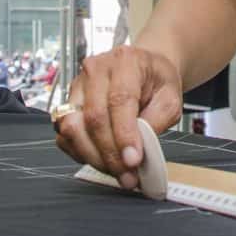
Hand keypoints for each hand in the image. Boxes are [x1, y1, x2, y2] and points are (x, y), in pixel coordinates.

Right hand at [53, 45, 182, 189]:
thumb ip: (157, 120)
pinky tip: (101, 160)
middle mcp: (96, 70)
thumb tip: (138, 148)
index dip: (124, 134)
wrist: (145, 68)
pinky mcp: (66, 104)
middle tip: (127, 174)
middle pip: (94, 117)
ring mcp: (77, 86)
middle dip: (110, 153)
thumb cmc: (157, 80)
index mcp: (126, 61)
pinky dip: (81, 153)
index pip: (119, 100)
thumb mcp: (170, 97)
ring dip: (94, 157)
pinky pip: (64, 136)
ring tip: (116, 171)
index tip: (133, 160)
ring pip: (73, 128)